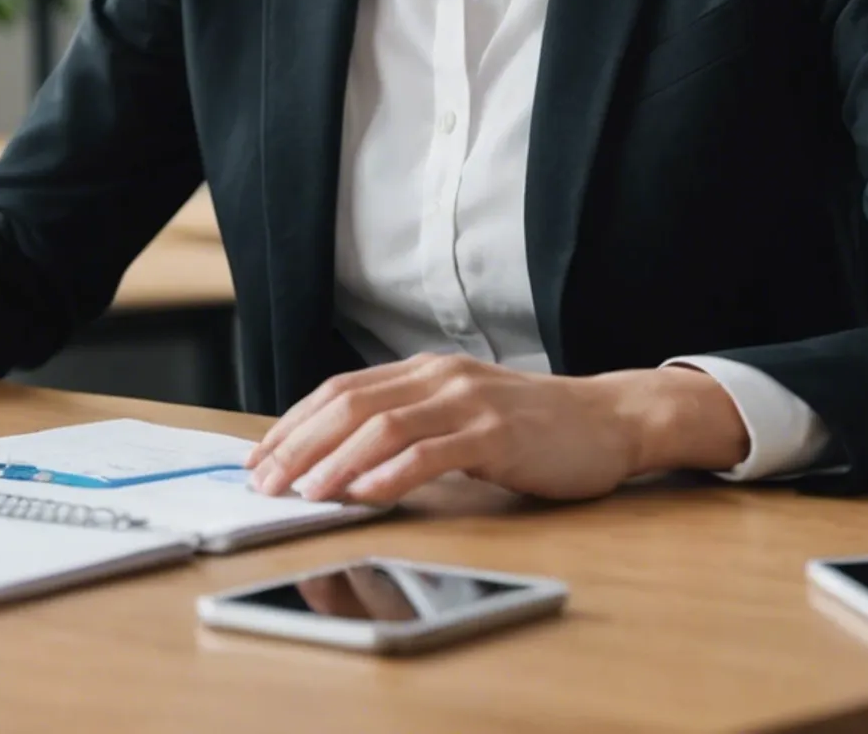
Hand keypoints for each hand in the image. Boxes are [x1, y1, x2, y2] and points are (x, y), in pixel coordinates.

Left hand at [241, 353, 750, 505]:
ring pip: (385, 426)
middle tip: (265, 483)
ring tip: (304, 493)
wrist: (609, 420)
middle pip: (351, 406)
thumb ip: (408, 429)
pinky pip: (436, 453)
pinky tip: (368, 496)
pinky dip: (395, 474)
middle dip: (300, 446)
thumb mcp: (459, 417)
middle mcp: (439, 378)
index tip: (257, 459)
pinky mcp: (498, 434)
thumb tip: (338, 465)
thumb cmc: (531, 429)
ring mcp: (469, 402)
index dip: (293, 424)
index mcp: (423, 372)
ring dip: (337, 461)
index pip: (339, 392)